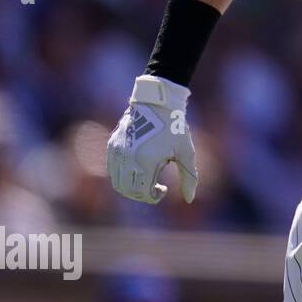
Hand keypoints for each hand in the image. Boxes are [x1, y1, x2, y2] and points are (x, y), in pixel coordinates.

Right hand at [106, 75, 197, 203]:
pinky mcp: (112, 145)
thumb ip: (189, 177)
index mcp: (146, 161)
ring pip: (117, 182)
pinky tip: (138, 167)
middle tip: (155, 186)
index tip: (164, 189)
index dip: (153, 197)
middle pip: (127, 190)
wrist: (157, 102)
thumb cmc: (175, 127)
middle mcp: (127, 158)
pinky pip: (112, 169)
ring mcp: (117, 151)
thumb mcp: (186, 152)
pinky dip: (122, 175)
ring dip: (130, 186)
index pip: (142, 192)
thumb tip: (190, 200)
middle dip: (141, 193)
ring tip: (147, 177)